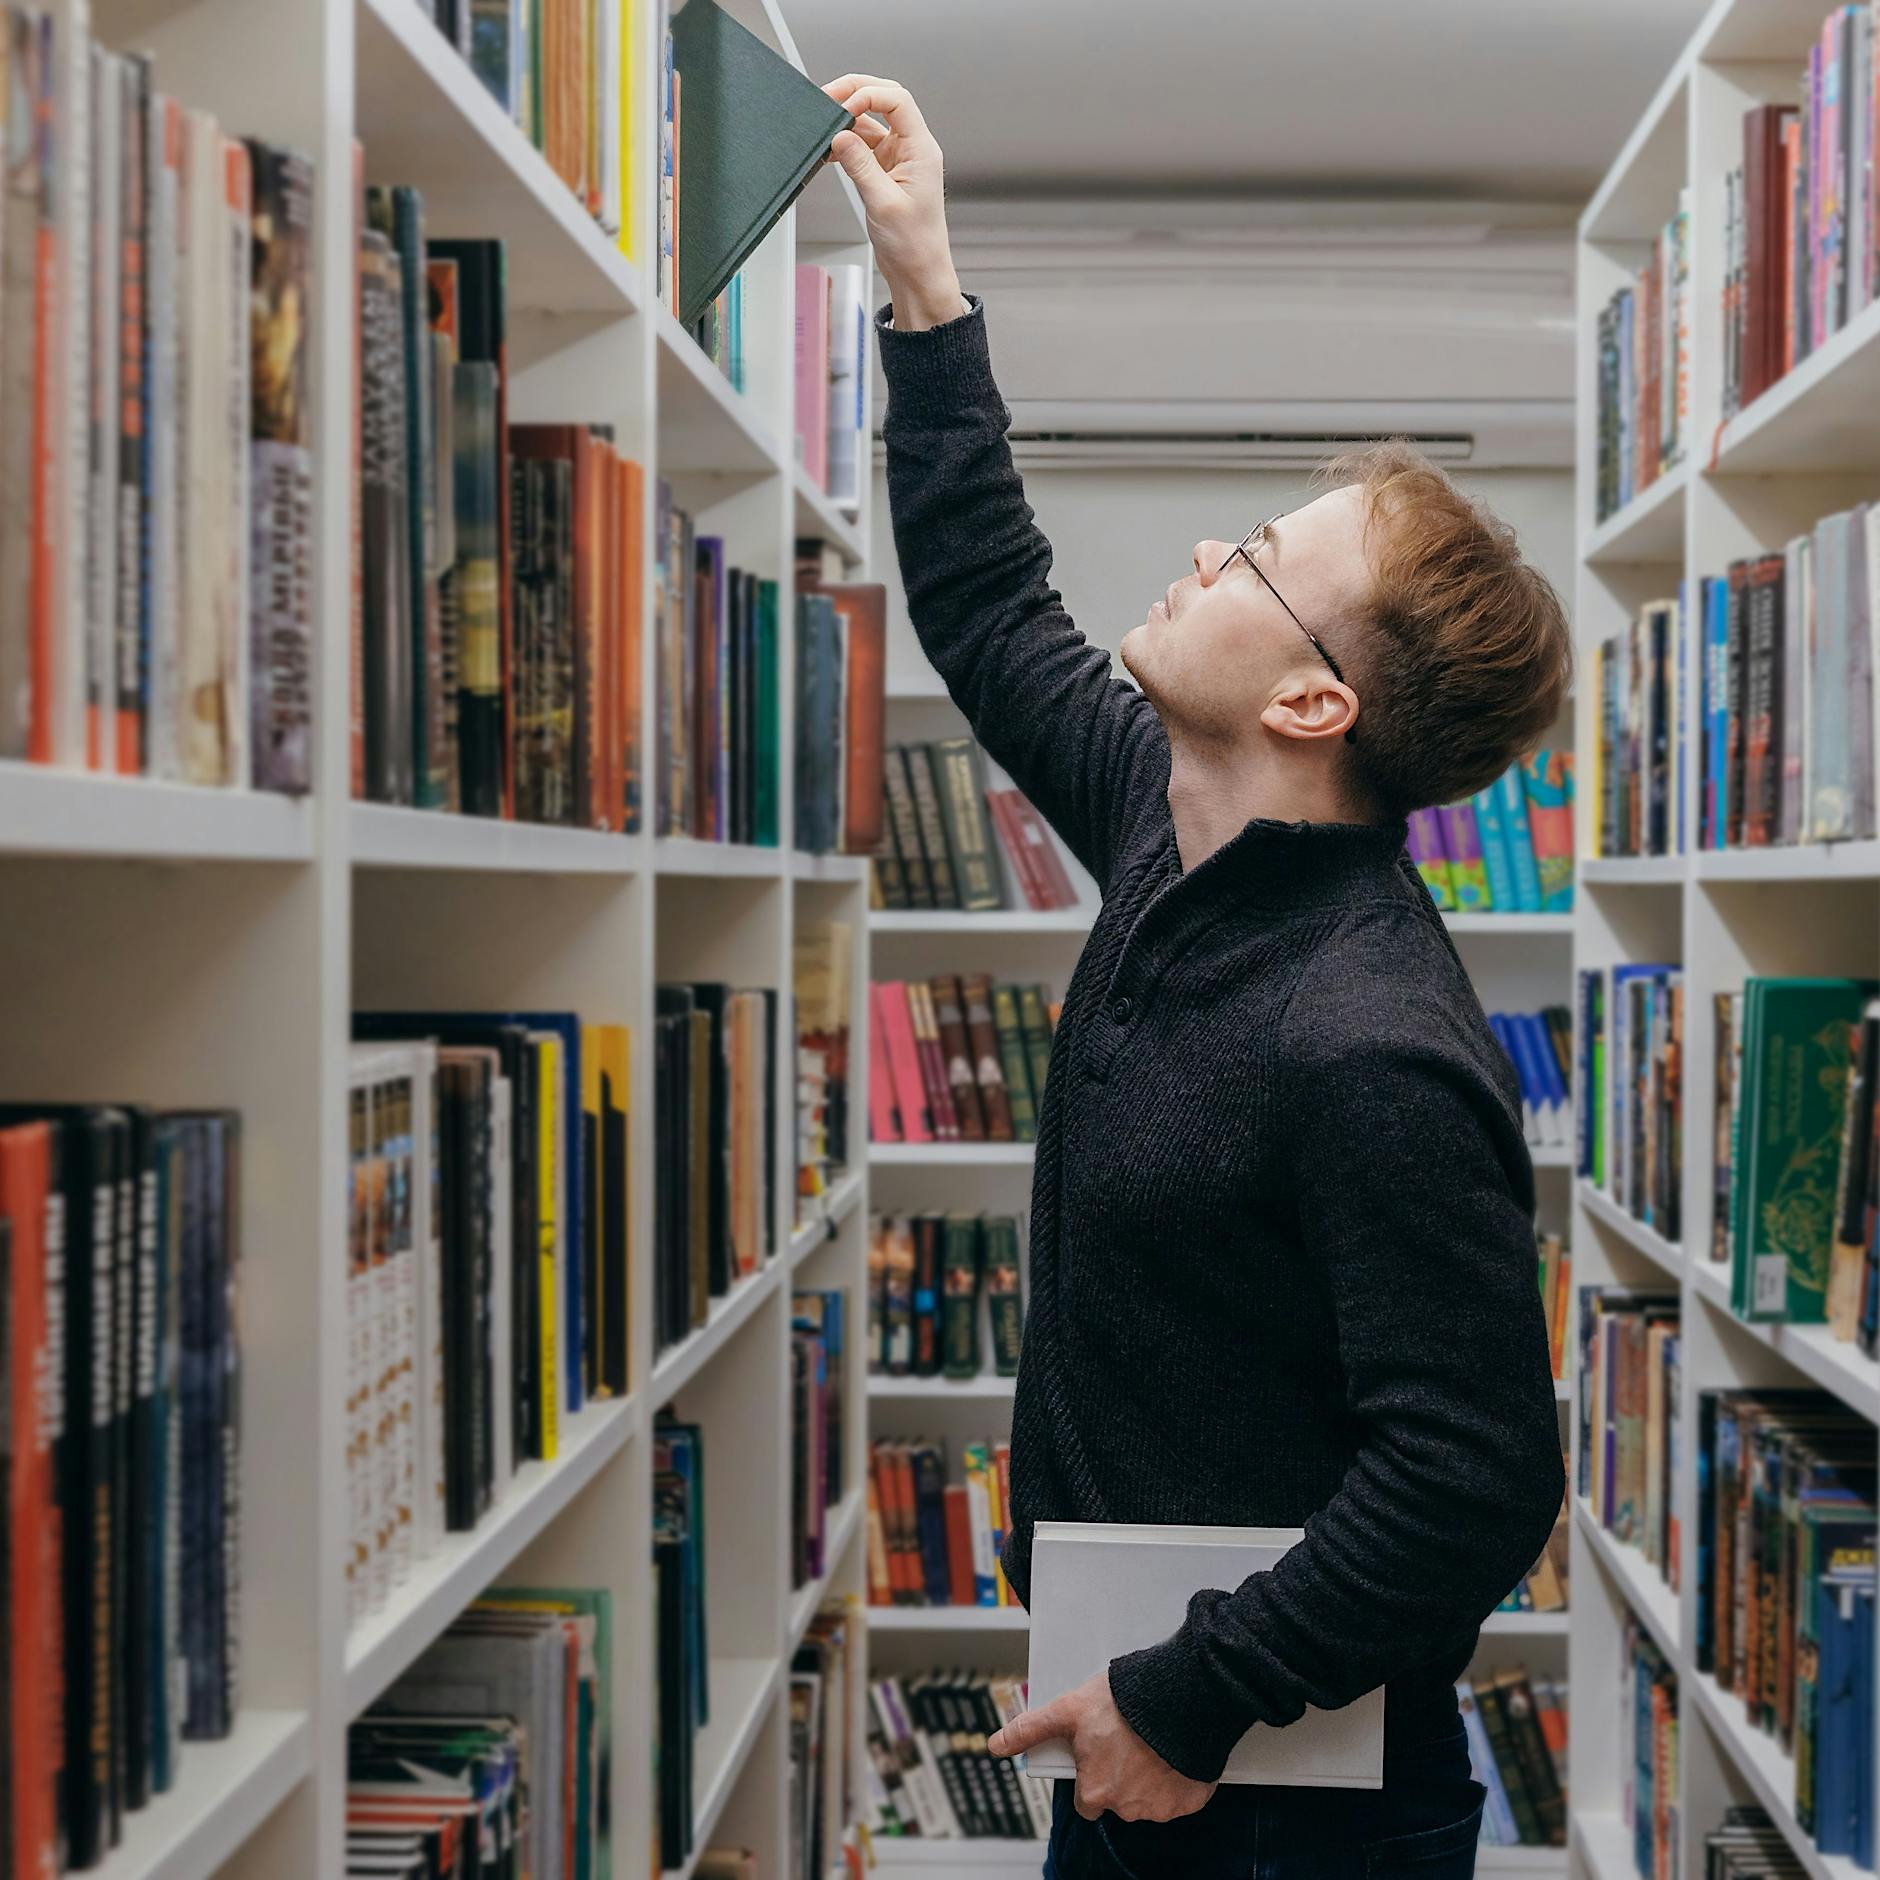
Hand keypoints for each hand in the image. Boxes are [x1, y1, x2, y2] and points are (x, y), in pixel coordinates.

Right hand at [822, 75, 964, 330]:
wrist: (918, 273)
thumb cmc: (913, 245)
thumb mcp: (883, 203)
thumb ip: (860, 166)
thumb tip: (840, 136)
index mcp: (921, 150)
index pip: (897, 100)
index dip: (868, 95)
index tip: (844, 109)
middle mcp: (912, 149)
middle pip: (885, 101)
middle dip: (855, 93)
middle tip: (827, 98)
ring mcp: (898, 159)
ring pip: (871, 123)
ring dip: (847, 120)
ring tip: (823, 124)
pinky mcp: (885, 172)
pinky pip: (863, 146)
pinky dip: (845, 143)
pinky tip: (829, 149)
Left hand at [988, 1670, 1217, 1823]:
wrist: (1181, 1695)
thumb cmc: (1124, 1702)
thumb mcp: (1068, 1709)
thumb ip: (1031, 1730)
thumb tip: (995, 1745)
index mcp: (1095, 1792)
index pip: (1086, 1801)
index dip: (1091, 1774)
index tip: (1100, 1752)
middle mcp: (1127, 1808)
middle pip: (1117, 1799)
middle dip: (1121, 1775)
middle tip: (1127, 1739)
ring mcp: (1161, 1807)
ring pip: (1148, 1798)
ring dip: (1149, 1776)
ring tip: (1151, 1740)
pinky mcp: (1190, 1800)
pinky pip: (1180, 1796)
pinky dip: (1177, 1778)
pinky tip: (1172, 1751)